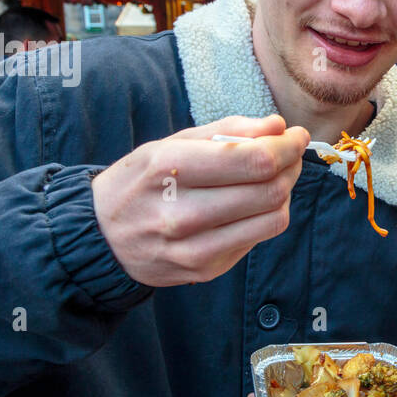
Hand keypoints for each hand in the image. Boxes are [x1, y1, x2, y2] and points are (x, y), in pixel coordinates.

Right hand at [92, 115, 309, 286]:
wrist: (100, 237)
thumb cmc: (141, 181)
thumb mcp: (171, 143)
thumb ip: (228, 130)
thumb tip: (278, 126)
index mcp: (168, 168)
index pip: (253, 161)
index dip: (287, 147)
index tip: (296, 135)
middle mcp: (181, 212)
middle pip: (269, 190)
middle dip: (291, 166)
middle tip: (290, 154)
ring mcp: (193, 247)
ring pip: (272, 219)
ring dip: (284, 193)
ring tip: (275, 178)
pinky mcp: (205, 270)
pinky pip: (257, 239)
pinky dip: (266, 217)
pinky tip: (251, 205)